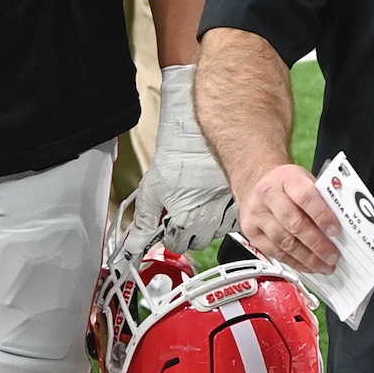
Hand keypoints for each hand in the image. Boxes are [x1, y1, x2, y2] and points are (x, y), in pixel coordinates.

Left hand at [121, 65, 237, 259]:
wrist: (205, 129)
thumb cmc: (180, 153)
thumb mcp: (152, 187)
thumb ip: (144, 221)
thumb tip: (133, 243)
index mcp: (187, 222)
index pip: (175, 243)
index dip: (166, 231)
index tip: (165, 221)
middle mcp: (211, 222)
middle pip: (196, 240)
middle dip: (186, 228)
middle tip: (179, 207)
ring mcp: (228, 211)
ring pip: (215, 229)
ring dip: (205, 220)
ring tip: (197, 196)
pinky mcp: (240, 199)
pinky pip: (230, 216)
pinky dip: (221, 210)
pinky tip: (212, 194)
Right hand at [237, 164, 342, 273]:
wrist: (255, 182)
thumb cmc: (286, 184)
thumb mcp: (305, 180)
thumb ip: (322, 198)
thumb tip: (344, 222)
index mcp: (286, 178)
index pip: (305, 196)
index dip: (322, 215)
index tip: (336, 230)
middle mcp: (268, 195)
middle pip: (294, 223)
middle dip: (317, 243)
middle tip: (333, 255)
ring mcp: (257, 214)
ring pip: (284, 241)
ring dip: (307, 258)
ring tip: (324, 265)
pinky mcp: (251, 232)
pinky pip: (275, 252)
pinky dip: (295, 262)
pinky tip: (308, 266)